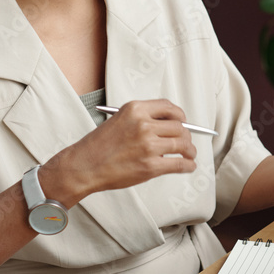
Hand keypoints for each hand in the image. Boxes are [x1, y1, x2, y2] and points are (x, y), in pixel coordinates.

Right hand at [48, 99, 196, 199]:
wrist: (84, 166)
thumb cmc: (98, 146)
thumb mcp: (119, 120)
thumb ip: (142, 119)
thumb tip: (168, 125)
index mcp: (136, 109)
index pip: (169, 107)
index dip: (180, 116)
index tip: (183, 122)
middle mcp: (144, 124)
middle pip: (179, 127)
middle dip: (186, 135)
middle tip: (186, 142)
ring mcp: (148, 145)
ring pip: (182, 144)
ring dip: (190, 150)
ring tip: (189, 154)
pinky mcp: (150, 165)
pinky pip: (179, 163)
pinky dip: (188, 165)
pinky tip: (188, 165)